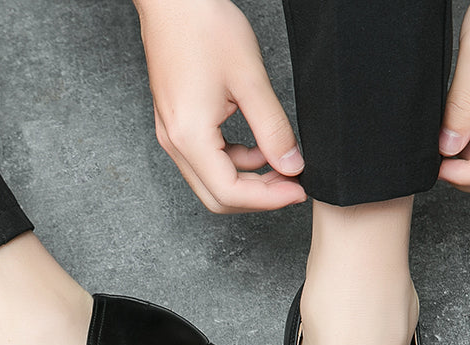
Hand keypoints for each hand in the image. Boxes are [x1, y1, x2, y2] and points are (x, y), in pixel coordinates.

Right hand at [134, 0, 306, 212]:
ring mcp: (173, 137)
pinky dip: (235, 163)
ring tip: (280, 165)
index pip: (229, 191)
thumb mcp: (250, 80)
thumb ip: (273, 128)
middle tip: (291, 185)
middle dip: (257, 198)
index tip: (297, 190)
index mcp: (189, 136)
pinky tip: (258, 147)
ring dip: (248, 181)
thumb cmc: (203, 28)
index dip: (267, 199)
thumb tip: (291, 165)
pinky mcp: (177, 127)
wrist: (173, 1)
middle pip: (217, 197)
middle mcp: (175, 143)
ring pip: (212, 182)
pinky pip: (207, 162)